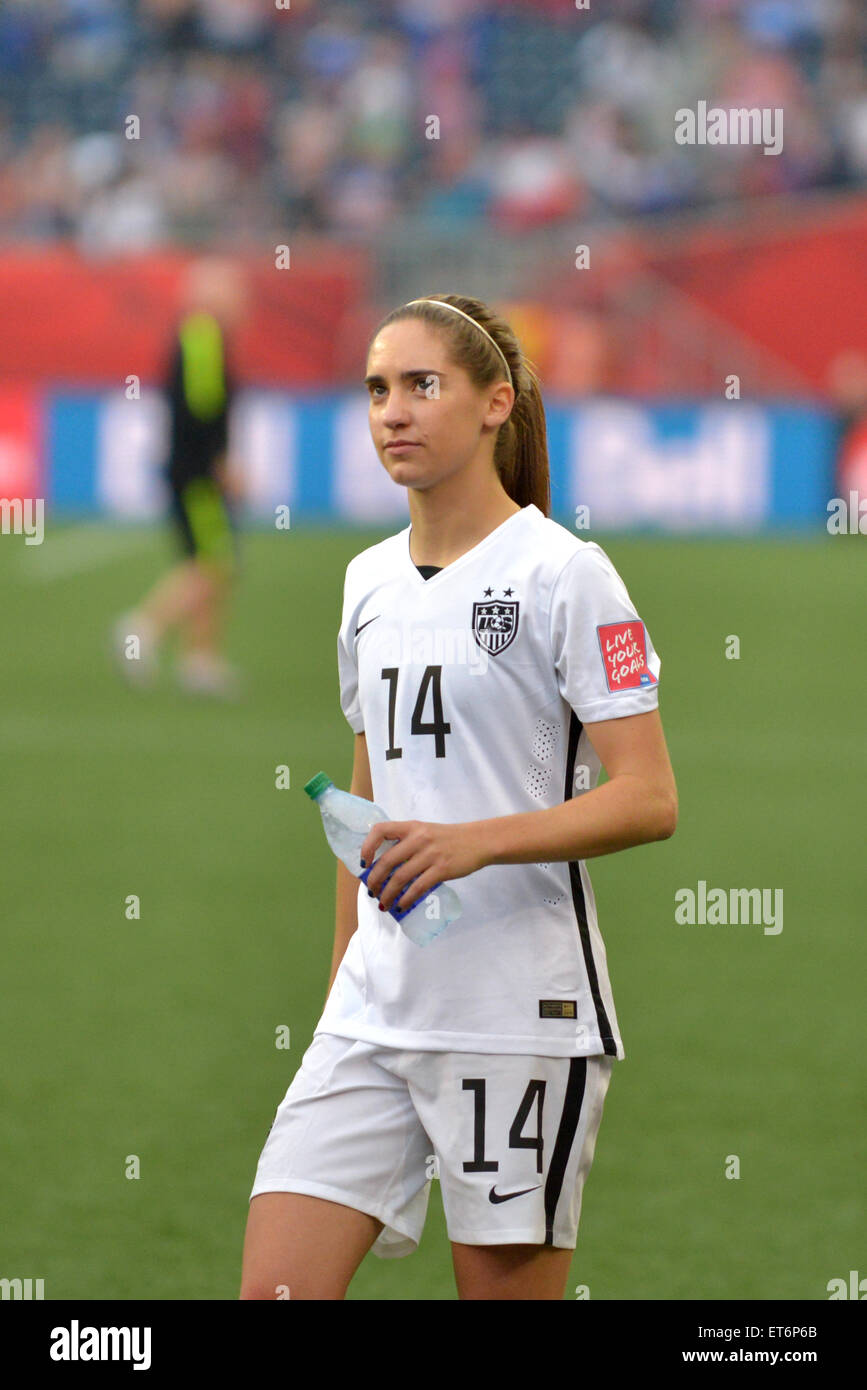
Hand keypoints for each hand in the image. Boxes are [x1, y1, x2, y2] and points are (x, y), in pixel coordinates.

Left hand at [360, 820, 485, 914]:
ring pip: (400, 878)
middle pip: (387, 861)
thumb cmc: (449, 838)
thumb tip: (384, 865)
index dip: (367, 846)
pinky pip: (417, 888)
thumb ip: (407, 842)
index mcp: (412, 827)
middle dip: (375, 880)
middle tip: (371, 891)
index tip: (365, 863)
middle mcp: (419, 839)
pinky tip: (401, 906)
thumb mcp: (426, 831)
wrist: (479, 841)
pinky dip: (406, 899)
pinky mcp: (442, 870)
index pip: (381, 830)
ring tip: (384, 904)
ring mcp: (430, 855)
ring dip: (388, 894)